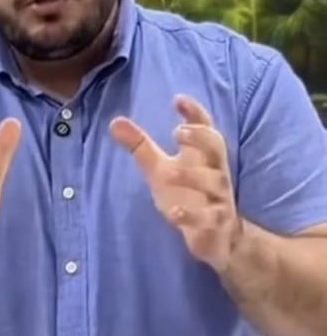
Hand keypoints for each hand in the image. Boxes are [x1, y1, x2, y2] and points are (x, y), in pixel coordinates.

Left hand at [109, 94, 243, 272]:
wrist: (219, 236)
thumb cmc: (189, 193)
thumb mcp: (160, 168)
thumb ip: (141, 146)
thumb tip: (114, 121)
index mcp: (202, 155)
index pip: (204, 128)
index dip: (195, 113)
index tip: (178, 99)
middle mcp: (215, 172)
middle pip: (217, 148)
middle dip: (200, 138)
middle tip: (178, 132)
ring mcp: (219, 197)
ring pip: (214, 182)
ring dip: (192, 176)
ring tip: (168, 172)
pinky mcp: (215, 222)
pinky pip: (209, 218)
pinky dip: (191, 215)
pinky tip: (174, 212)